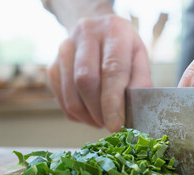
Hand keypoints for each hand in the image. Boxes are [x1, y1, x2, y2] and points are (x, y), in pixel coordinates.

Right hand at [48, 14, 151, 131]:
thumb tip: (138, 110)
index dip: (113, 102)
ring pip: (71, 94)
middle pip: (86, 82)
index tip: (117, 126)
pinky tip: (90, 114)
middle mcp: (85, 33)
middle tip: (112, 125)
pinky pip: (61, 99)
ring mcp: (64, 48)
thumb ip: (141, 81)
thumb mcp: (139, 57)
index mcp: (113, 30)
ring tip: (102, 121)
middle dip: (99, 112)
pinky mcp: (52, 65)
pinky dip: (77, 114)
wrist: (98, 30)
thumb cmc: (122, 48)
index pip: (111, 70)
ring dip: (88, 117)